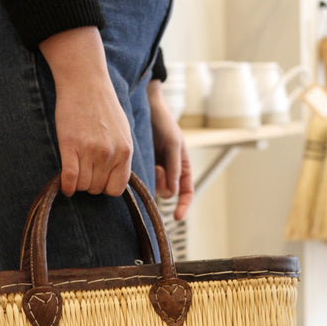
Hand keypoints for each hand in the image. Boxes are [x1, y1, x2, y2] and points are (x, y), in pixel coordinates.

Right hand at [40, 27, 132, 196]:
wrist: (84, 80)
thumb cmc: (102, 105)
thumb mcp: (122, 131)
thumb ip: (121, 155)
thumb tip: (115, 178)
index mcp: (125, 151)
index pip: (116, 188)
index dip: (105, 187)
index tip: (98, 178)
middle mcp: (110, 153)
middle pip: (97, 188)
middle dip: (89, 183)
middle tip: (83, 170)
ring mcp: (90, 150)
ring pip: (83, 186)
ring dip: (77, 183)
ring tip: (74, 169)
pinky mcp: (70, 145)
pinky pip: (70, 179)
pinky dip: (66, 186)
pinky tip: (65, 185)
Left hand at [147, 80, 192, 220]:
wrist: (146, 108)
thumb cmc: (164, 124)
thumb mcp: (172, 144)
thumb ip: (174, 167)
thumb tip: (173, 192)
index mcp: (182, 168)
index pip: (186, 193)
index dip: (183, 206)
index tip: (177, 217)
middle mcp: (169, 172)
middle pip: (167, 192)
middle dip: (163, 184)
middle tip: (157, 168)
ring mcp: (155, 170)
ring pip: (154, 187)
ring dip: (152, 179)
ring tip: (150, 161)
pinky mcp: (142, 167)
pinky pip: (143, 180)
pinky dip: (142, 176)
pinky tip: (139, 164)